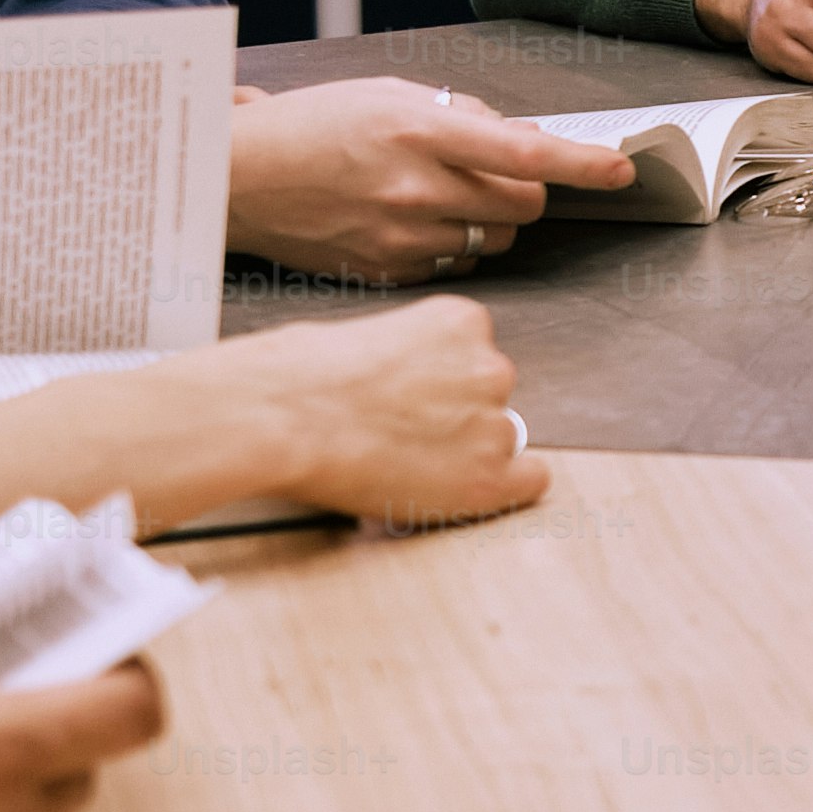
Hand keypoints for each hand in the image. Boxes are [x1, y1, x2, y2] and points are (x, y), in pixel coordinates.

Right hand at [181, 297, 549, 525]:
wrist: (282, 417)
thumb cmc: (299, 375)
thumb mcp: (366, 332)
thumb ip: (410, 353)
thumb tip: (409, 377)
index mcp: (462, 322)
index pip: (475, 355)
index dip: (442, 383)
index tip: (414, 398)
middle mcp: (490, 367)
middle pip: (491, 397)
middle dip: (456, 415)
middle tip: (405, 433)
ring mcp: (493, 423)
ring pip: (502, 441)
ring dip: (467, 453)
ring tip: (408, 463)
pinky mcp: (487, 478)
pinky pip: (529, 482)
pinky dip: (503, 489)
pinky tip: (466, 488)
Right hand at [224, 77, 638, 282]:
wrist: (237, 181)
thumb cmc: (310, 127)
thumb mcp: (385, 95)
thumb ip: (459, 116)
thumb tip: (518, 140)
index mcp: (418, 131)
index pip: (525, 156)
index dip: (582, 165)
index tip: (621, 170)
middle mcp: (416, 188)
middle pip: (522, 207)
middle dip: (528, 193)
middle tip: (496, 175)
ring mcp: (402, 237)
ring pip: (494, 241)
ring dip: (491, 221)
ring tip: (443, 196)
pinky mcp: (388, 271)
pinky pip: (455, 266)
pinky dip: (454, 246)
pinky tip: (415, 223)